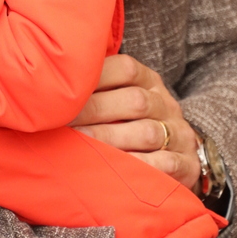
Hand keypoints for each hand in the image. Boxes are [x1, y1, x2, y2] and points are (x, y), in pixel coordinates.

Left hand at [71, 54, 200, 190]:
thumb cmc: (132, 123)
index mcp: (149, 80)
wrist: (177, 155)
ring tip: (80, 145)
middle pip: (134, 101)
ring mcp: (179, 133)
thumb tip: (49, 80)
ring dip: (110, 139)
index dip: (95, 77)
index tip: (62, 90)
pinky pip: (164, 164)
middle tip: (63, 121)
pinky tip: (113, 169)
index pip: (126, 68)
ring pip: (147, 132)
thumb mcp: (121, 98)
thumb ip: (96, 88)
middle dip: (95, 110)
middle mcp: (166, 103)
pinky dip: (137, 166)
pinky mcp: (187, 164)